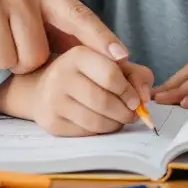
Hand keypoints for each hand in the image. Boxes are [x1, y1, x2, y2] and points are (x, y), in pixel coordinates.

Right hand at [0, 46, 153, 136]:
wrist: (44, 88)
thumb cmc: (87, 74)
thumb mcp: (111, 64)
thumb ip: (136, 75)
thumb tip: (144, 98)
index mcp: (78, 55)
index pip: (111, 75)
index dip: (128, 91)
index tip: (135, 100)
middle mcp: (61, 75)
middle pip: (104, 101)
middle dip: (124, 113)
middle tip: (132, 115)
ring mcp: (53, 101)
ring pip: (95, 121)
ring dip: (115, 125)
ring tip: (119, 120)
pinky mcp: (51, 123)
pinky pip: (85, 133)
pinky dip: (100, 132)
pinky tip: (103, 124)